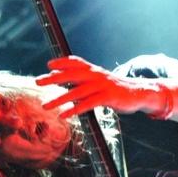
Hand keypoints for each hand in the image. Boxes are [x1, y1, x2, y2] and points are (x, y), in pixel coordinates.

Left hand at [35, 55, 155, 117]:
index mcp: (94, 70)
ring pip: (76, 91)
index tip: (49, 64)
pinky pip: (88, 104)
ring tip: (45, 106)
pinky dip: (74, 109)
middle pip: (71, 74)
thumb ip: (83, 79)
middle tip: (38, 81)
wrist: (139, 93)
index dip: (62, 62)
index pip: (76, 62)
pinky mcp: (107, 98)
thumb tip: (63, 77)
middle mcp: (96, 75)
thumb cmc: (114, 89)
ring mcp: (101, 86)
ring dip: (59, 99)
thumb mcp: (98, 81)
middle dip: (53, 78)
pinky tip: (64, 114)